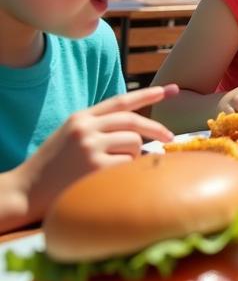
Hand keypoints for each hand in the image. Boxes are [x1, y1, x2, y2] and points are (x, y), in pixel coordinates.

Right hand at [19, 85, 178, 219]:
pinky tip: (109, 179)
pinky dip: (127, 171)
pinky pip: (128, 164)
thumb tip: (141, 133)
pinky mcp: (95, 168)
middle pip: (135, 121)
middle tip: (169, 138)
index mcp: (81, 118)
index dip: (148, 94)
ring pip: (135, 143)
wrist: (24, 192)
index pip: (121, 101)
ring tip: (115, 167)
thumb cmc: (52, 168)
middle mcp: (86, 128)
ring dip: (135, 155)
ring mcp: (90, 147)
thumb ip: (101, 128)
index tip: (171, 89)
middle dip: (156, 129)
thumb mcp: (71, 137)